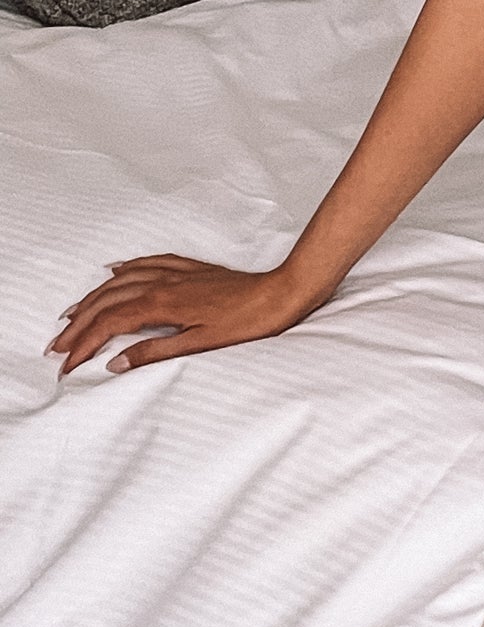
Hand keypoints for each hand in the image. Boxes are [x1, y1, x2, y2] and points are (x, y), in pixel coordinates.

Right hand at [47, 256, 321, 376]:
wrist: (282, 293)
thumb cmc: (248, 322)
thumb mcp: (201, 343)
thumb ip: (155, 352)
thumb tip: (116, 363)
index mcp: (162, 304)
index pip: (108, 324)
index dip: (83, 344)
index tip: (66, 363)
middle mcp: (163, 283)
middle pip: (106, 301)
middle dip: (78, 323)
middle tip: (57, 344)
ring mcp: (176, 273)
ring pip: (121, 281)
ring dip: (93, 297)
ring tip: (72, 312)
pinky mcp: (190, 269)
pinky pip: (147, 263)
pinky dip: (125, 268)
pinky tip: (114, 269)